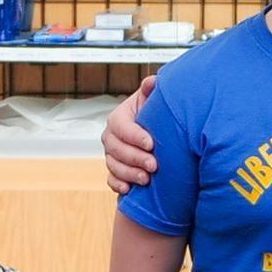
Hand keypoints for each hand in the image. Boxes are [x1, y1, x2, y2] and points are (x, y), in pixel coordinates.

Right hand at [103, 75, 160, 193]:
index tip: (151, 143)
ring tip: (147, 179)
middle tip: (154, 165)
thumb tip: (152, 82)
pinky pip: (111, 179)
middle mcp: (112, 136)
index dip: (134, 135)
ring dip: (129, 173)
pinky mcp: (116, 170)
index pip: (120, 125)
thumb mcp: (156, 100)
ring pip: (113, 165)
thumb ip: (153, 90)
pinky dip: (118, 184)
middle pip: (115, 148)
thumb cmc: (158, 115)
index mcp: (120, 117)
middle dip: (134, 158)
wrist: (161, 133)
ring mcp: (112, 154)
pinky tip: (129, 189)